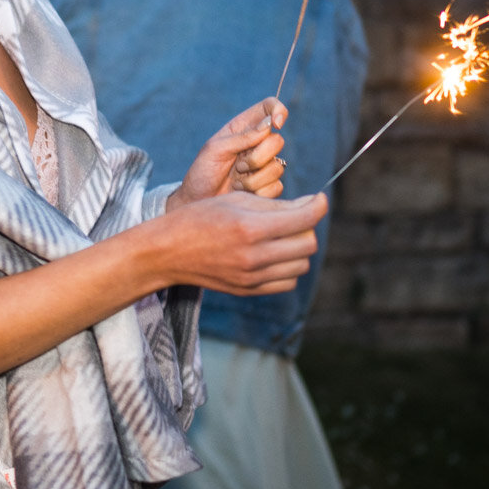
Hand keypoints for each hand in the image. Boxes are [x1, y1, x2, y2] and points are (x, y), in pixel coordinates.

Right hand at [153, 191, 325, 295]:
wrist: (169, 251)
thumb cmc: (200, 218)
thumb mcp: (235, 200)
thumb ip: (275, 205)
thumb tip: (310, 205)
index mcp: (250, 227)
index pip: (304, 219)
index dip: (318, 205)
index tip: (319, 199)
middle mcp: (254, 256)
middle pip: (308, 244)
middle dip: (308, 226)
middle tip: (297, 215)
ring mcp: (252, 278)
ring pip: (301, 265)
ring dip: (299, 248)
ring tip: (283, 235)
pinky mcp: (249, 290)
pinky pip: (287, 282)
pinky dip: (288, 267)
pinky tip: (274, 253)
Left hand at [168, 98, 288, 209]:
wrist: (198, 200)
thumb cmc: (203, 171)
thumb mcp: (216, 149)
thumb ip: (242, 137)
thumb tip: (269, 124)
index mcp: (244, 127)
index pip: (268, 108)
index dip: (278, 110)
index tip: (276, 123)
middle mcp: (257, 144)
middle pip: (277, 141)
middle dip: (257, 157)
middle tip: (238, 165)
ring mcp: (264, 165)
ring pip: (278, 167)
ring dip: (253, 178)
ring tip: (236, 181)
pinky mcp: (268, 186)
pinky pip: (276, 186)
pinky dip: (256, 191)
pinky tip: (242, 191)